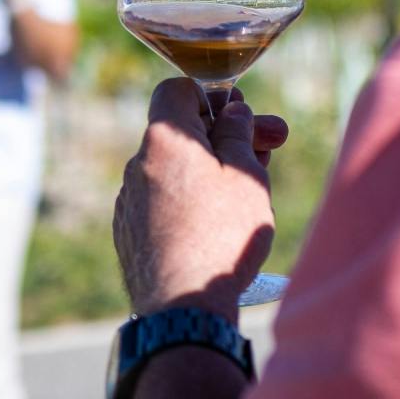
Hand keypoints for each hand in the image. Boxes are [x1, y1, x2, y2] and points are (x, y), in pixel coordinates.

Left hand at [113, 81, 289, 318]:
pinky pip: (162, 203)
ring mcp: (130, 201)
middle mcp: (138, 165)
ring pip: (175, 171)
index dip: (211, 95)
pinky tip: (216, 227)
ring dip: (209, 173)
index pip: (177, 89)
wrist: (183, 308)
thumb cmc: (221, 236)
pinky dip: (189, 204)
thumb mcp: (246, 174)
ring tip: (250, 196)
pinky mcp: (130, 234)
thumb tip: (233, 110)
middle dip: (224, 137)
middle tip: (269, 148)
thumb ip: (239, 133)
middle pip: (181, 134)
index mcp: (165, 139)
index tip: (241, 114)